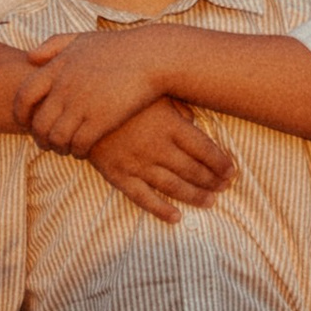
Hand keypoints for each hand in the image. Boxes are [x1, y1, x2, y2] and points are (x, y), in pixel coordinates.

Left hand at [14, 28, 169, 154]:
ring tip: (66, 149)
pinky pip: (78, 144)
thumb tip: (30, 57)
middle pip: (38, 122)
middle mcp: (65, 88)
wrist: (152, 57)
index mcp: (58, 68)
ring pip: (56, 138)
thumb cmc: (120, 48)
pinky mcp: (101, 120)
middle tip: (46, 143)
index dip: (20, 113)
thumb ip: (54, 45)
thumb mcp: (83, 38)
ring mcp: (82, 105)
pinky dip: (77, 151)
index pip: (24, 96)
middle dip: (39, 137)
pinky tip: (83, 151)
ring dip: (58, 147)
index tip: (25, 123)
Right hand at [87, 99, 235, 220]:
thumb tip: (194, 122)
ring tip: (210, 202)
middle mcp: (157, 147)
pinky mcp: (119, 176)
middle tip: (225, 188)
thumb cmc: (121, 95)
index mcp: (169, 125)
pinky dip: (161, 210)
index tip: (232, 171)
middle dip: (213, 181)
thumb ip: (177, 108)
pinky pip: (143, 198)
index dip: (222, 163)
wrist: (78, 107)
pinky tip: (176, 217)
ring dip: (195, 197)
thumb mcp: (154, 93)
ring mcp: (138, 164)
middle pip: (193, 170)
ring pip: (174, 187)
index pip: (205, 149)